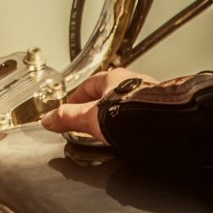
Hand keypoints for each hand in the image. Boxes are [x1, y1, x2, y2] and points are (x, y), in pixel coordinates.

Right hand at [39, 69, 157, 143]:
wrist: (163, 126)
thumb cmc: (132, 115)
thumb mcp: (89, 118)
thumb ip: (67, 118)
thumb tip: (49, 119)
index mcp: (114, 77)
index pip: (88, 85)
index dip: (76, 98)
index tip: (70, 109)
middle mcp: (134, 82)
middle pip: (107, 93)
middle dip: (96, 108)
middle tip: (88, 122)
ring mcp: (149, 95)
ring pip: (126, 104)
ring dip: (116, 115)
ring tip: (108, 131)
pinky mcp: (160, 110)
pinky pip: (140, 114)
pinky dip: (132, 123)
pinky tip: (129, 135)